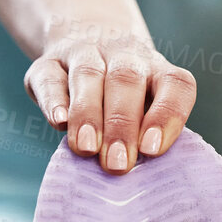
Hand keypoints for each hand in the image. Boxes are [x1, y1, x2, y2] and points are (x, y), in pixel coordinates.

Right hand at [24, 23, 196, 173]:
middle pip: (126, 79)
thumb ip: (145, 138)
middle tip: (117, 164)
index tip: (151, 150)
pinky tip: (58, 122)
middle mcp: (125, 55)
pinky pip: (49, 76)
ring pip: (88, 74)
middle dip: (121, 124)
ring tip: (86, 148)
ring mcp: (85, 53)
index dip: (166, 115)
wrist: (87, 42)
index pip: (174, 84)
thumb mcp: (145, 111)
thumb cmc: (124, 101)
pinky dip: (53, 99)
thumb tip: (144, 180)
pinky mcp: (47, 62)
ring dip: (88, 113)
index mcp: (158, 70)